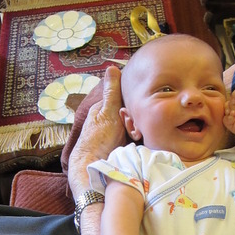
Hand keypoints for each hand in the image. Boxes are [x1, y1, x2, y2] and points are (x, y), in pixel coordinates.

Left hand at [68, 66, 126, 198]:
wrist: (96, 167)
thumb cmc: (98, 139)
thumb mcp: (107, 112)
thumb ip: (112, 92)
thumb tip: (112, 67)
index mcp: (104, 110)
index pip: (125, 100)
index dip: (132, 105)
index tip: (131, 113)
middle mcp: (111, 121)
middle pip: (131, 114)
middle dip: (135, 121)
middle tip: (132, 130)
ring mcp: (117, 135)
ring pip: (136, 127)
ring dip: (137, 132)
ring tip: (133, 139)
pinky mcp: (123, 147)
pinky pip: (136, 140)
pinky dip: (138, 142)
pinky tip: (135, 146)